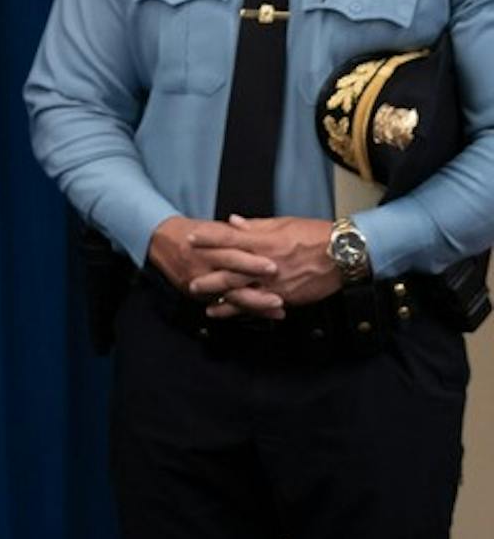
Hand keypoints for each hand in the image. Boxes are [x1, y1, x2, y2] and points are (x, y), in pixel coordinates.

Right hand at [147, 215, 282, 318]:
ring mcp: (197, 282)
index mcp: (207, 246)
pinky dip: (244, 310)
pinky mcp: (195, 295)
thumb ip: (238, 232)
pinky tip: (263, 314)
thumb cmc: (191, 232)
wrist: (160, 241)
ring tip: (276, 309)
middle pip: (229, 281)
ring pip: (228, 297)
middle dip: (254, 291)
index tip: (273, 267)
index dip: (251, 262)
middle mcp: (201, 265)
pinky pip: (222, 305)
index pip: (231, 255)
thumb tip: (263, 235)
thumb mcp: (214, 227)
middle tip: (278, 297)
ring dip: (253, 305)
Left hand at [189, 215, 341, 314]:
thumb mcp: (284, 224)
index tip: (190, 238)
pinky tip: (235, 315)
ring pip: (244, 294)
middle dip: (209, 278)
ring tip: (207, 306)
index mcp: (265, 242)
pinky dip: (246, 312)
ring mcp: (276, 284)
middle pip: (231, 272)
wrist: (346, 254)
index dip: (208, 238)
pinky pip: (262, 307)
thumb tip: (232, 222)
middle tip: (190, 282)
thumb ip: (255, 226)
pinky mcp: (286, 297)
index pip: (229, 238)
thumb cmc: (316, 235)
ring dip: (223, 301)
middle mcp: (267, 264)